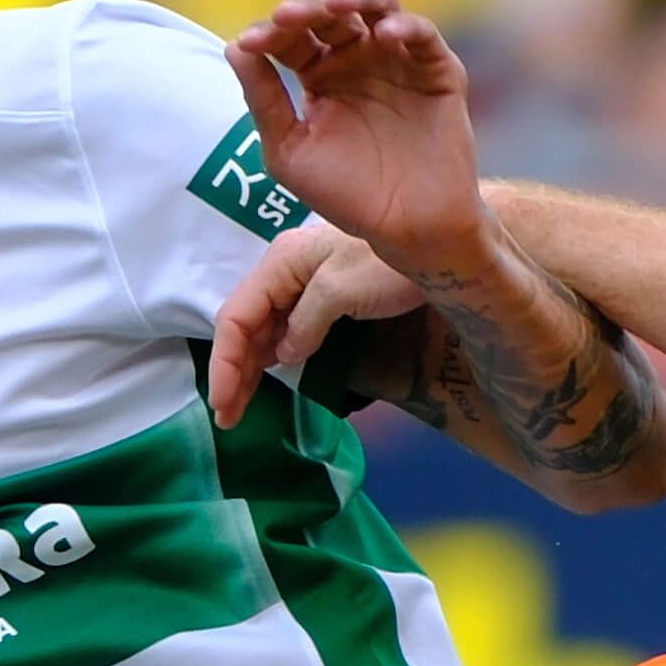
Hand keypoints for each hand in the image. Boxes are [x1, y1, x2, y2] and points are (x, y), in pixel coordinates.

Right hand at [207, 219, 423, 425]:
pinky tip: (269, 378)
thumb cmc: (392, 263)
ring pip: (264, 331)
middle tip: (228, 418)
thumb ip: (306, 322)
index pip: (237, 317)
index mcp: (281, 263)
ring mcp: (304, 285)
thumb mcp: (343, 290)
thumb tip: (283, 356)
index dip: (225, 363)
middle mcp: (286, 272)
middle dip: (233, 372)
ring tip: (239, 408)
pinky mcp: (326, 299)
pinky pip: (288, 331)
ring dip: (249, 369)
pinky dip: (274, 357)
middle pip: (246, 326)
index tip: (223, 404)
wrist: (441, 246)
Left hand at [224, 0, 487, 278]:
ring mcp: (397, 62)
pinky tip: (384, 34)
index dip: (271, 33)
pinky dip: (405, 26)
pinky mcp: (437, 71)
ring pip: (377, 7)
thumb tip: (235, 47)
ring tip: (338, 3)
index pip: (292, 38)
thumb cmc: (347, 197)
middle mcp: (357, 61)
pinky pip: (422, 35)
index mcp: (319, 76)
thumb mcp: (290, 153)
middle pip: (331, 15)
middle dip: (308, 9)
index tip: (252, 44)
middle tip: (290, 17)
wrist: (408, 230)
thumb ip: (263, 101)